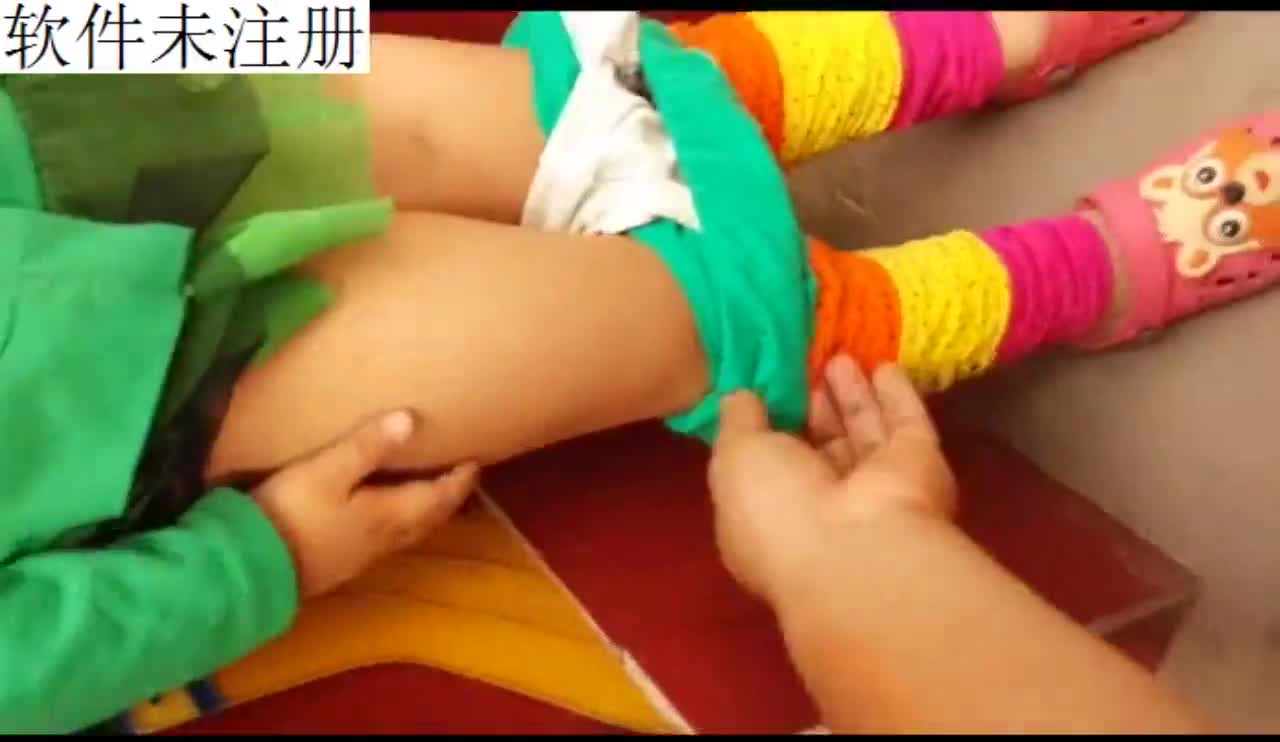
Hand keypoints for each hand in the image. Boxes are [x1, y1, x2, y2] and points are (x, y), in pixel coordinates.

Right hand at [252, 409, 479, 598]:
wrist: (251, 570)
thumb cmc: (292, 513)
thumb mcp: (327, 471)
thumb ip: (367, 445)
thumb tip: (411, 418)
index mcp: (389, 514)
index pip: (437, 497)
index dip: (459, 481)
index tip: (477, 462)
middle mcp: (384, 538)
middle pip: (429, 518)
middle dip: (448, 497)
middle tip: (462, 477)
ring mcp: (362, 556)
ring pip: (408, 532)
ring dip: (426, 513)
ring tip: (431, 492)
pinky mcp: (341, 564)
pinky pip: (386, 540)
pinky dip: (400, 523)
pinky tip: (385, 517)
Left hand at [707, 356, 954, 605]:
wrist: (860, 548)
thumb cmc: (778, 510)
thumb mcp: (734, 459)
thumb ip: (737, 423)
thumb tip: (740, 397)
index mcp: (772, 520)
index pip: (767, 470)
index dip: (764, 430)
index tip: (761, 388)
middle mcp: (825, 509)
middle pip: (819, 449)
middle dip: (812, 408)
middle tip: (805, 362)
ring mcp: (874, 491)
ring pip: (862, 435)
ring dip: (851, 397)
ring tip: (839, 356)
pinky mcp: (918, 467)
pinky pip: (906, 424)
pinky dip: (897, 396)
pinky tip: (886, 364)